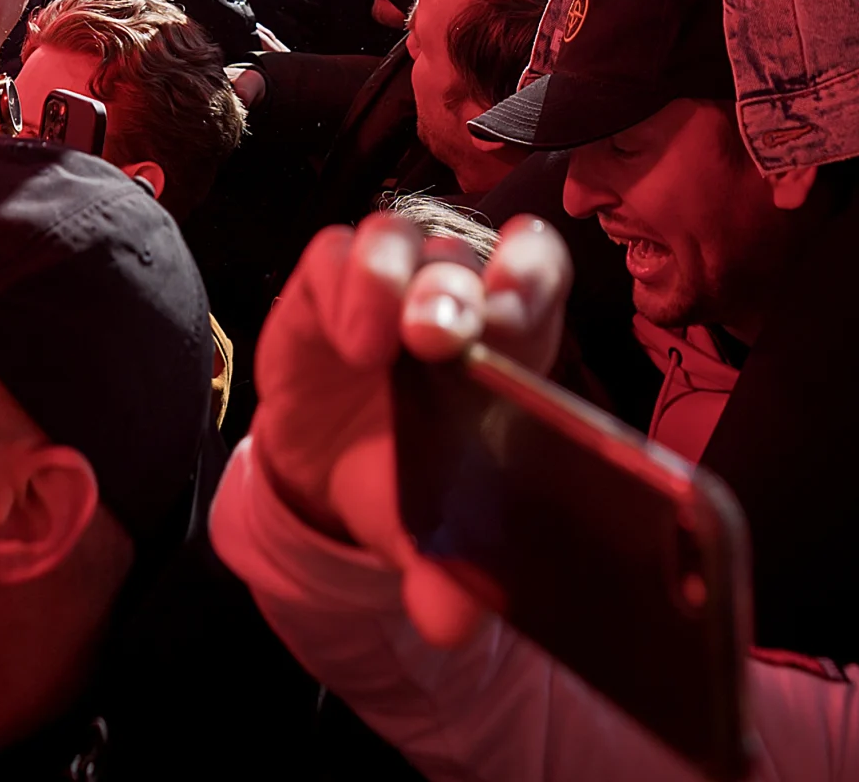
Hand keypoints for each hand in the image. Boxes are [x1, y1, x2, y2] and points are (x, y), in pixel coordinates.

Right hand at [248, 211, 573, 644]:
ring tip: (389, 343)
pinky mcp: (323, 288)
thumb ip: (450, 572)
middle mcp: (450, 295)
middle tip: (442, 340)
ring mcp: (387, 285)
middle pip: (468, 253)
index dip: (529, 274)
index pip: (534, 268)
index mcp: (505, 338)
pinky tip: (350, 341)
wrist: (325, 488)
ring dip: (398, 280)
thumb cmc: (406, 484)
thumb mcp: (430, 533)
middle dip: (460, 291)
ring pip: (400, 235)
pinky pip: (333, 254)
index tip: (513, 313)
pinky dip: (343, 286)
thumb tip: (452, 623)